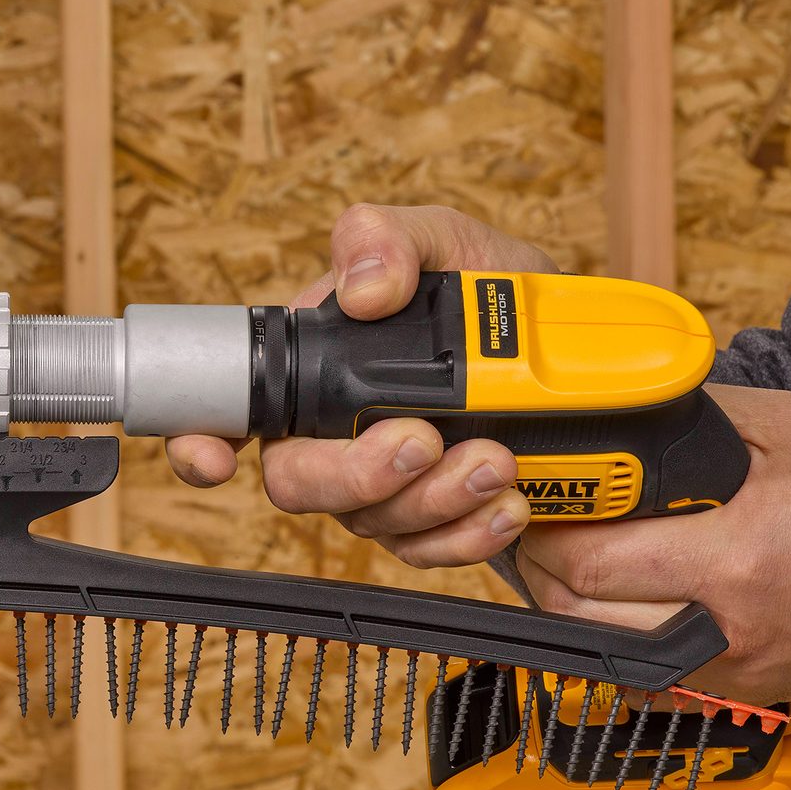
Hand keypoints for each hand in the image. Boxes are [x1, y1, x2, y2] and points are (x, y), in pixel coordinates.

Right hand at [165, 203, 558, 566]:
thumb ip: (394, 237)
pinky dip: (468, 534)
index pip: (233, 408)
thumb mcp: (454, 242)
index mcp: (318, 364)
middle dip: (352, 473)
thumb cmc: (505, 298)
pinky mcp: (432, 524)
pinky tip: (510, 504)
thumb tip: (362, 289)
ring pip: (367, 523)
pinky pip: (425, 552)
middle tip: (421, 439)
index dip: (201, 441)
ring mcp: (382, 486)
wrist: (590, 364)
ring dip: (432, 500)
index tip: (212, 459)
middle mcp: (335, 433)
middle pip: (296, 482)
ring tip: (497, 460)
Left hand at [517, 384, 790, 704]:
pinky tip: (610, 604)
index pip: (592, 562)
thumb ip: (700, 418)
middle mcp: (720, 626)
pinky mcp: (735, 691)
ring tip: (566, 558)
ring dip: (565, 606)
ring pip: (599, 652)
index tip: (534, 500)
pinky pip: (641, 678)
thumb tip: (625, 411)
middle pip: (577, 613)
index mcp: (733, 556)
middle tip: (534, 527)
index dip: (544, 532)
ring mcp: (726, 669)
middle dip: (539, 568)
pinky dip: (609, 643)